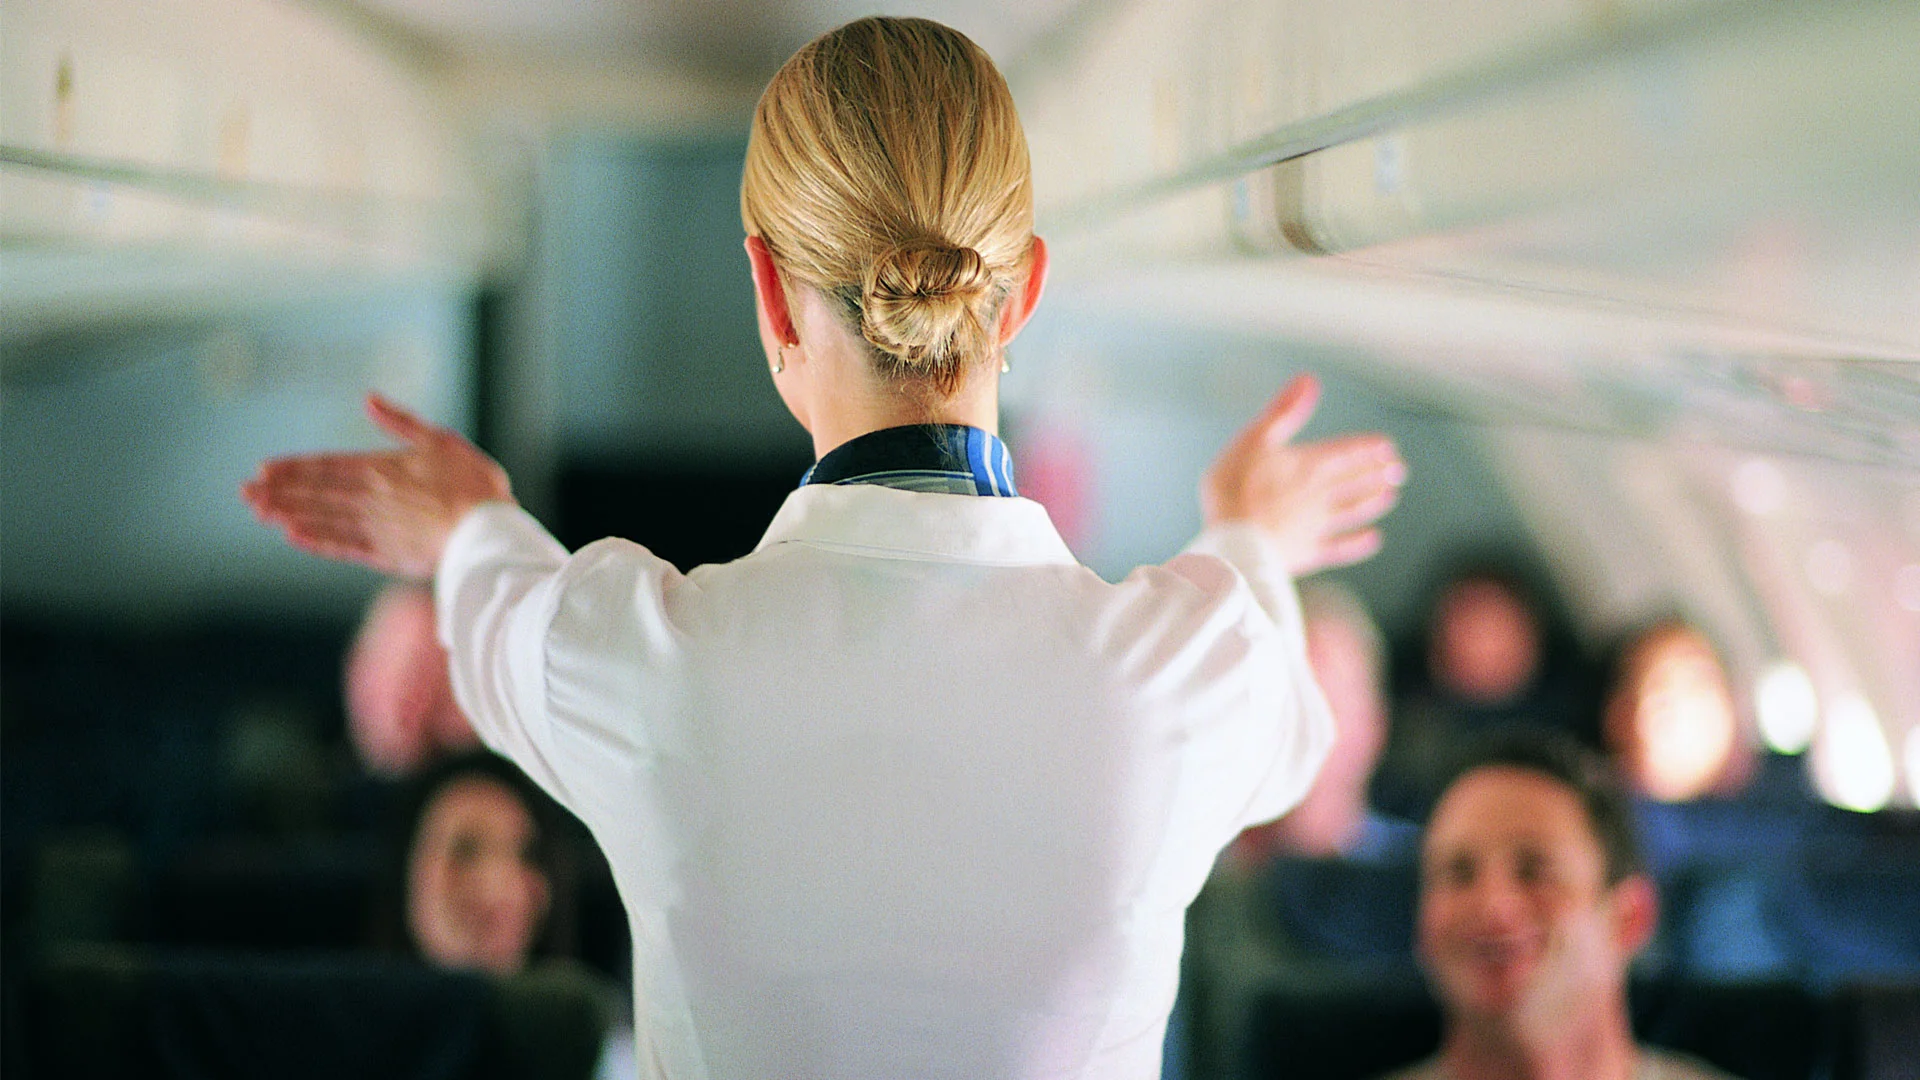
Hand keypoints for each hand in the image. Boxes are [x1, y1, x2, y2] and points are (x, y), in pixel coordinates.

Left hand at [242, 394, 512, 578]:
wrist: (486, 530)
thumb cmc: (472, 483)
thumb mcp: (441, 439)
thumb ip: (401, 422)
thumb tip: (369, 399)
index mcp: (382, 467)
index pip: (326, 465)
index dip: (293, 468)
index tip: (263, 470)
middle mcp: (370, 497)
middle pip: (315, 492)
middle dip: (278, 491)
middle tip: (245, 493)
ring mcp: (374, 527)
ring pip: (321, 518)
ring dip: (288, 514)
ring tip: (259, 513)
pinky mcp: (385, 554)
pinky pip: (341, 546)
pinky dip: (316, 542)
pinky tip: (294, 538)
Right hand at [1201, 374, 1406, 574]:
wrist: (1234, 541)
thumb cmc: (1235, 487)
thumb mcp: (1254, 439)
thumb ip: (1284, 412)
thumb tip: (1309, 380)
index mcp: (1307, 464)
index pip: (1345, 453)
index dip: (1366, 449)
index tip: (1387, 447)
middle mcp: (1319, 494)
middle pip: (1354, 481)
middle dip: (1377, 474)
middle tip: (1399, 470)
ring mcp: (1316, 525)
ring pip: (1352, 511)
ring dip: (1372, 502)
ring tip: (1390, 497)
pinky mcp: (1308, 552)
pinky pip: (1341, 548)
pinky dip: (1359, 544)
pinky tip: (1374, 540)